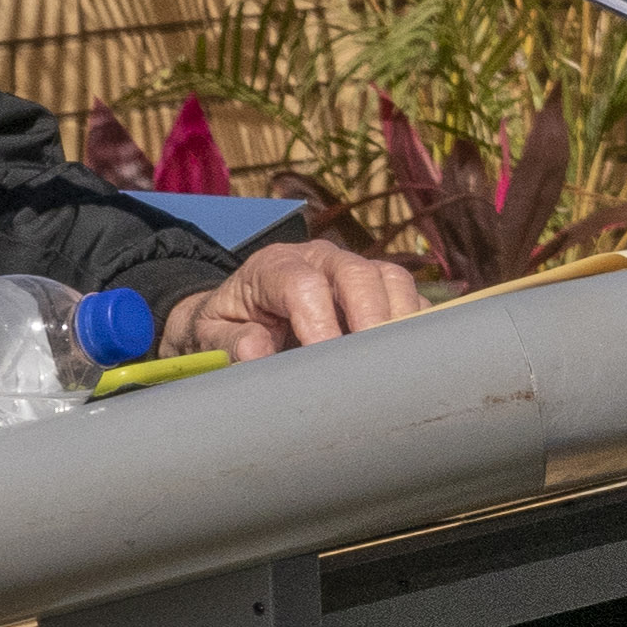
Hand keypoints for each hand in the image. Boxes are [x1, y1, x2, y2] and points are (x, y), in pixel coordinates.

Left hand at [162, 239, 426, 362]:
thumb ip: (228, 344)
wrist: (243, 316)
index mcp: (274, 266)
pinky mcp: (380, 290)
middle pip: (357, 273)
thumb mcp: (211, 336)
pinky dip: (415, 328)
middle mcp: (320, 259)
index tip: (325, 363)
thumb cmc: (229, 326)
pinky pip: (412, 299)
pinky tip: (406, 360)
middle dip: (369, 319)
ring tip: (393, 366)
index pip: (303, 285)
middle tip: (371, 367)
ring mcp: (355, 271)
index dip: (318, 324)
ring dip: (399, 322)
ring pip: (393, 280)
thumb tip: (256, 351)